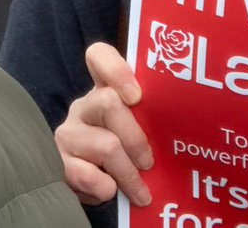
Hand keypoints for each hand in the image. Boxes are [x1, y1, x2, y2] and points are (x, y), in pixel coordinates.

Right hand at [54, 42, 153, 206]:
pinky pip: (88, 175)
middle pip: (107, 102)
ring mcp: (68, 134)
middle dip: (135, 138)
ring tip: (140, 192)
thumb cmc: (124, 158)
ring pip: (105, 145)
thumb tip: (187, 133)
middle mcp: (82, 107)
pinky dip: (107, 189)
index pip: (99, 56)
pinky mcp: (60, 164)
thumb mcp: (136, 132)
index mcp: (103, 91)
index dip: (116, 69)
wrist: (90, 189)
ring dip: (129, 174)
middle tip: (149, 162)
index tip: (137, 96)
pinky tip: (110, 192)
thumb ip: (149, 123)